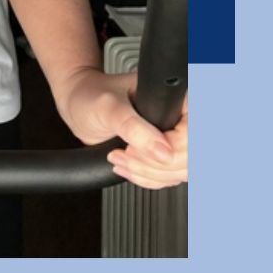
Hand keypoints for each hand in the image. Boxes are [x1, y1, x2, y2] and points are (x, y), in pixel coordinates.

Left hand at [55, 69, 186, 190]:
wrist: (79, 106)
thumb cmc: (92, 95)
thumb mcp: (110, 108)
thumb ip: (134, 128)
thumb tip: (163, 152)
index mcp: (176, 97)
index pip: (193, 135)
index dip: (170, 150)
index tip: (137, 148)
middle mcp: (181, 117)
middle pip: (189, 159)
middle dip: (153, 164)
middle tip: (126, 153)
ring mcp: (175, 137)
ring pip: (181, 172)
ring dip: (148, 173)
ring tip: (121, 159)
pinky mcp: (166, 153)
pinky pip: (169, 177)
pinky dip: (147, 178)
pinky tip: (128, 167)